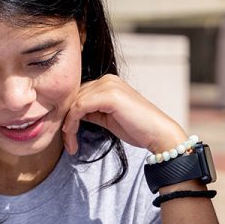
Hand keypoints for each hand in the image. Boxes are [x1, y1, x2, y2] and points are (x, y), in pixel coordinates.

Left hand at [61, 74, 185, 155]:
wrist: (158, 133)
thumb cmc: (138, 129)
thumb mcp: (109, 118)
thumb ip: (92, 112)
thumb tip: (73, 115)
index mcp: (109, 82)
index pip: (79, 94)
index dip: (69, 114)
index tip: (68, 136)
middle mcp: (107, 79)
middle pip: (73, 97)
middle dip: (66, 120)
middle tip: (67, 142)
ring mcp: (108, 85)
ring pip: (74, 103)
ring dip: (67, 125)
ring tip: (70, 144)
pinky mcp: (109, 96)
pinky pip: (79, 108)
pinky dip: (72, 123)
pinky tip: (72, 137)